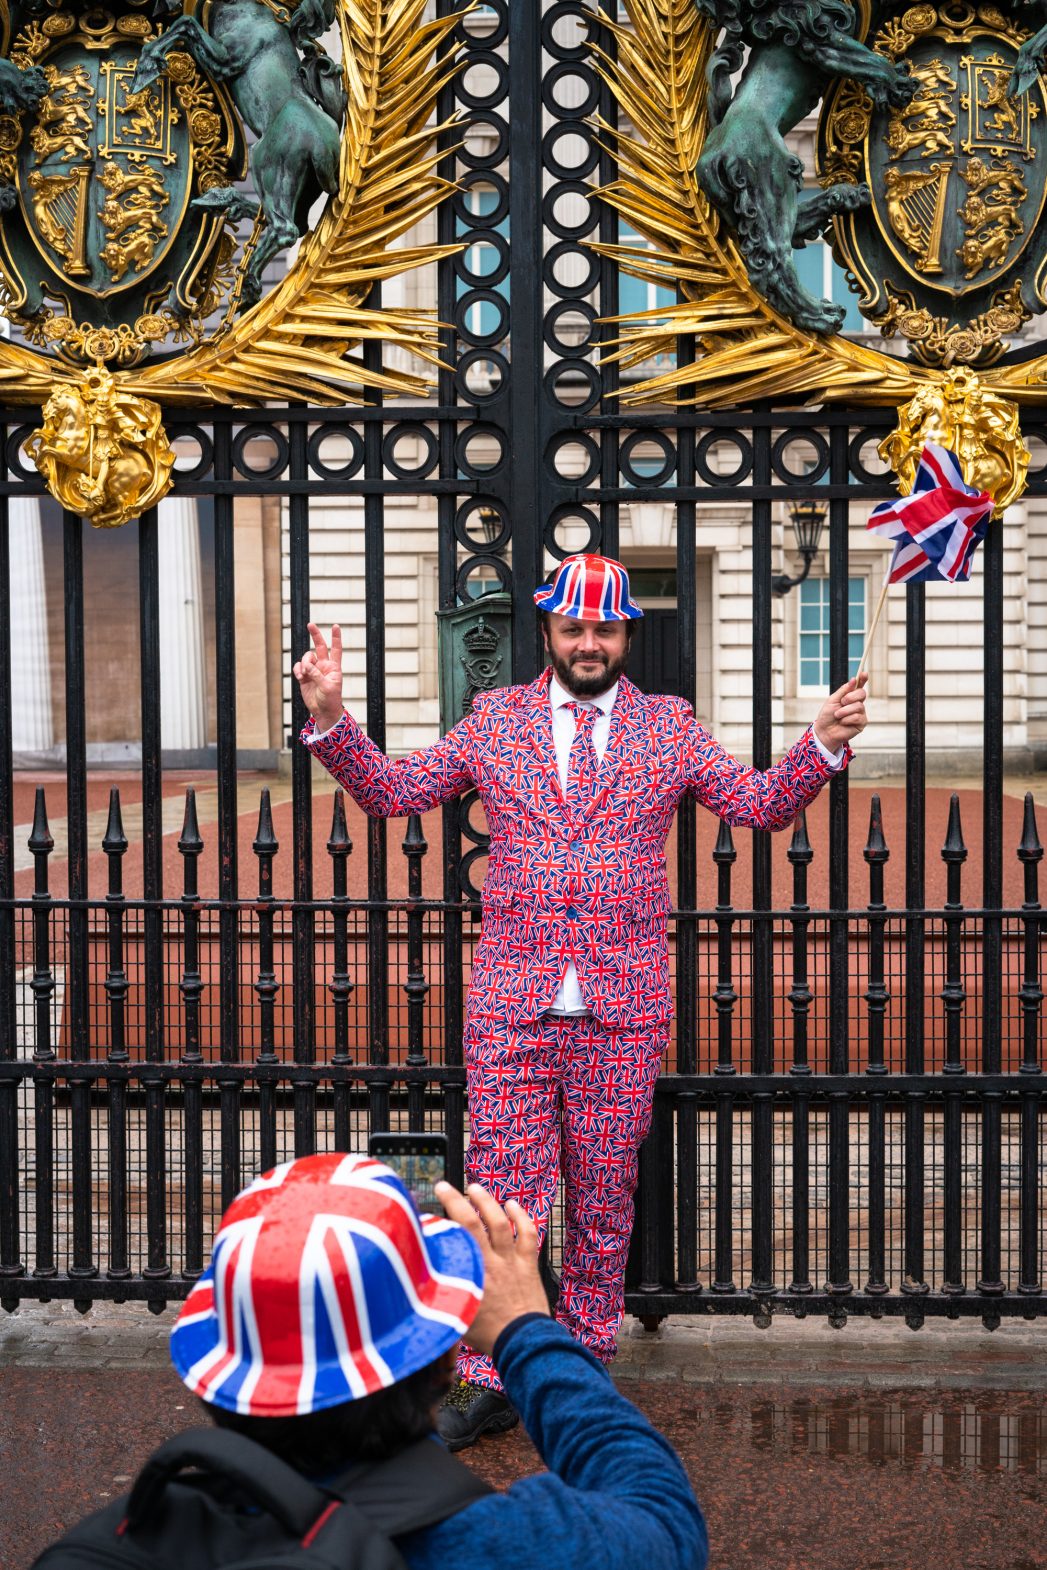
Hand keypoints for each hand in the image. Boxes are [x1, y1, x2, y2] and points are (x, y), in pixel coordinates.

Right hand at [293, 622, 343, 731]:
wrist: (323, 711)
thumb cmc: (330, 700)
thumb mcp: (327, 687)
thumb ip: (317, 674)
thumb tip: (306, 665)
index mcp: (334, 667)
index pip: (336, 649)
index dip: (336, 638)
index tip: (336, 626)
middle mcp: (324, 666)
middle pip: (320, 646)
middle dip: (315, 635)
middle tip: (310, 624)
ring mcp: (314, 670)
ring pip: (306, 657)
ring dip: (304, 663)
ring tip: (304, 674)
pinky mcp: (304, 676)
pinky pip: (299, 667)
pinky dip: (298, 669)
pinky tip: (300, 677)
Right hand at [435, 1181, 549, 1355]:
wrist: (524, 1344)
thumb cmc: (490, 1336)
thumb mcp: (457, 1316)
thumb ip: (443, 1297)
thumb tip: (421, 1288)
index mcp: (472, 1274)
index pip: (451, 1240)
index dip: (437, 1223)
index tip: (425, 1213)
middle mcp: (491, 1262)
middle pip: (472, 1222)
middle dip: (457, 1200)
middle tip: (446, 1187)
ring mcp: (512, 1261)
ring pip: (500, 1222)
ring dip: (487, 1202)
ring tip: (475, 1188)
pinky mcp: (529, 1265)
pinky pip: (527, 1234)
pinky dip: (521, 1217)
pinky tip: (513, 1205)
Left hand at [813, 673, 868, 752]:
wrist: (825, 731)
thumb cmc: (827, 715)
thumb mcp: (833, 700)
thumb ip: (843, 690)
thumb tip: (854, 680)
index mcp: (850, 696)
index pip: (859, 686)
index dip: (863, 679)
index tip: (864, 673)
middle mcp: (857, 703)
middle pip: (862, 693)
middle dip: (850, 697)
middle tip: (842, 702)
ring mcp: (861, 713)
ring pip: (859, 706)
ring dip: (845, 711)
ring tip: (838, 716)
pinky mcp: (862, 723)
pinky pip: (857, 717)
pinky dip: (847, 719)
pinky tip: (843, 723)